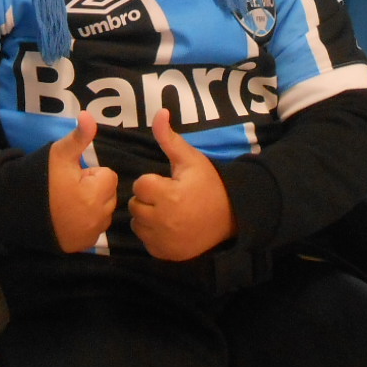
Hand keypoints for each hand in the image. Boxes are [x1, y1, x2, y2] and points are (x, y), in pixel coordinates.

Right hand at [47, 111, 118, 252]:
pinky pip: (94, 230)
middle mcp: (97, 218)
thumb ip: (79, 136)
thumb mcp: (59, 153)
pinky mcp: (81, 246)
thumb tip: (88, 115)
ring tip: (68, 202)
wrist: (15, 209)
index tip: (72, 176)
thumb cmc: (40, 178)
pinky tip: (68, 218)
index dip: (90, 173)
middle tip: (69, 188)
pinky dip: (86, 223)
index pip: (108, 176)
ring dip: (92, 206)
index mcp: (95, 194)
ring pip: (103, 213)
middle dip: (94, 189)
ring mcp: (89, 235)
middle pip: (109, 195)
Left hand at [128, 109, 235, 260]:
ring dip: (147, 217)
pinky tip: (168, 227)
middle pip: (135, 205)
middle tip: (168, 197)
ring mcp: (164, 240)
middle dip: (148, 199)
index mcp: (168, 195)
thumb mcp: (190, 159)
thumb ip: (169, 138)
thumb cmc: (208, 184)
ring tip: (167, 211)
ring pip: (137, 224)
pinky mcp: (165, 254)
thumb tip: (159, 112)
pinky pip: (146, 241)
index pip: (140, 185)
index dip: (152, 181)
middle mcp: (163, 221)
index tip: (168, 183)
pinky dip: (153, 235)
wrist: (231, 216)